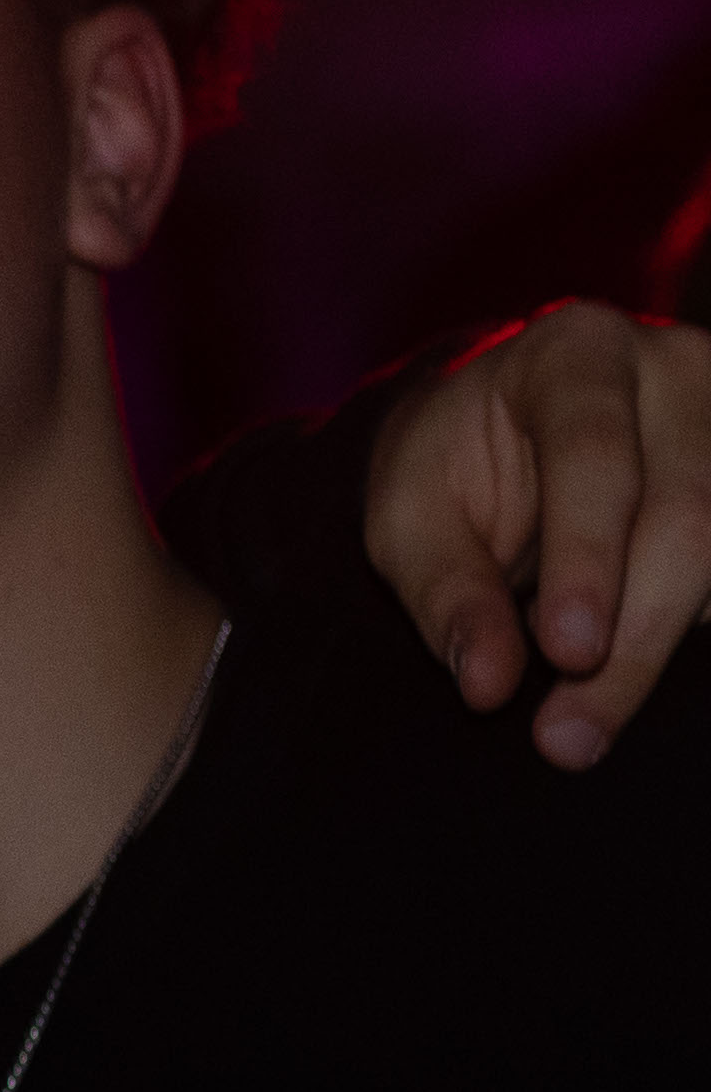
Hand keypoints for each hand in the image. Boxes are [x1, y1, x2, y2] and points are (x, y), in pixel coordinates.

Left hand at [367, 300, 710, 768]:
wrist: (504, 428)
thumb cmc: (451, 470)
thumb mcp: (408, 520)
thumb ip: (448, 594)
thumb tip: (489, 685)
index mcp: (574, 352)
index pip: (595, 455)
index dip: (589, 560)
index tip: (569, 654)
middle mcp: (677, 364)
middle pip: (686, 514)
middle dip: (633, 639)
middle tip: (568, 739)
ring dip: (665, 645)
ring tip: (586, 724)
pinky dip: (698, 625)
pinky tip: (642, 675)